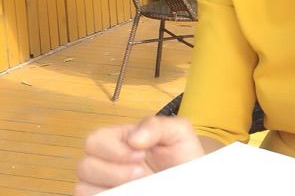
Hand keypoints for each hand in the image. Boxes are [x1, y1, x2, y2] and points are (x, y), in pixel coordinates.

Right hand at [74, 116, 203, 194]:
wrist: (193, 181)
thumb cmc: (184, 155)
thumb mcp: (178, 133)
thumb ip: (157, 126)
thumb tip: (133, 138)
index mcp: (121, 140)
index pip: (95, 140)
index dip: (113, 149)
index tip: (141, 155)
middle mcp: (108, 162)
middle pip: (85, 165)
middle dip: (112, 170)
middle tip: (140, 173)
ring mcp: (106, 185)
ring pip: (82, 187)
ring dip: (110, 187)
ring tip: (138, 187)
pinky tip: (130, 194)